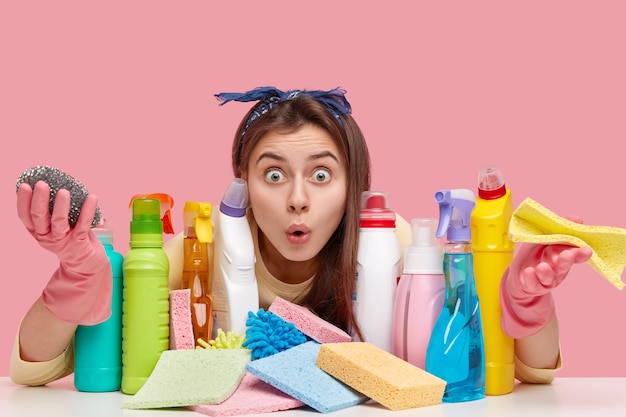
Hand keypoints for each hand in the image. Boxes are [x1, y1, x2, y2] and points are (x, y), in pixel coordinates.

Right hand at [17, 181, 111, 324]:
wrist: (87, 265)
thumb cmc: (72, 239)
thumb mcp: (58, 227)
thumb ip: (55, 211)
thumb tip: (59, 184)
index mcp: (39, 232)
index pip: (26, 217)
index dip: (23, 202)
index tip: (25, 186)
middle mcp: (47, 238)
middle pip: (39, 218)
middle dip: (39, 200)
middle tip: (41, 184)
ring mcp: (63, 241)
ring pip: (58, 222)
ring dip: (61, 206)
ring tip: (64, 191)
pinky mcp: (79, 243)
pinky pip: (83, 225)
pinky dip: (88, 210)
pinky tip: (92, 198)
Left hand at [500, 217, 592, 338]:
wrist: (520, 273)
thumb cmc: (536, 253)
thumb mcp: (545, 238)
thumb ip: (560, 229)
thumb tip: (577, 218)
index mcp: (562, 255)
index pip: (575, 254)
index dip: (581, 253)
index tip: (587, 250)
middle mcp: (557, 269)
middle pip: (563, 266)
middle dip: (566, 261)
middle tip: (567, 255)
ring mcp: (546, 279)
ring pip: (549, 277)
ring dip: (546, 272)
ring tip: (542, 267)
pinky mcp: (533, 286)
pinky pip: (533, 284)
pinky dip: (531, 278)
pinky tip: (529, 272)